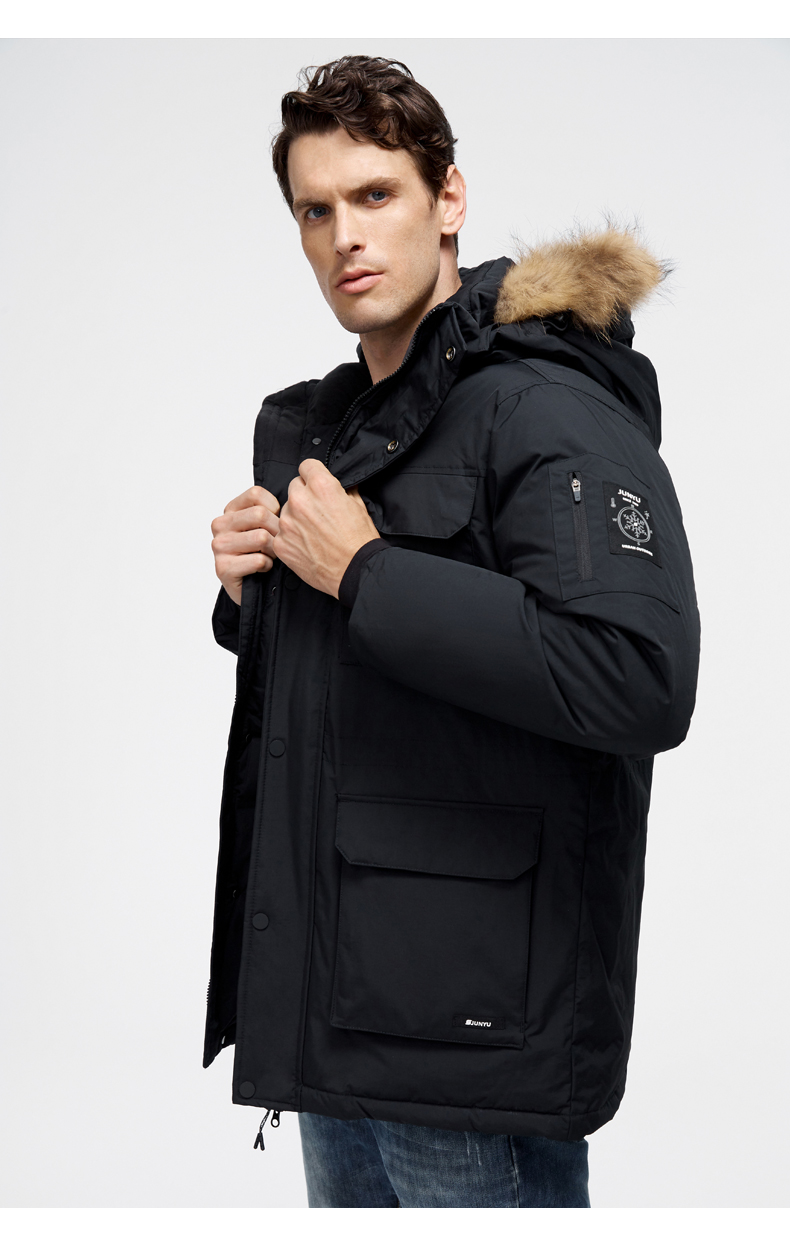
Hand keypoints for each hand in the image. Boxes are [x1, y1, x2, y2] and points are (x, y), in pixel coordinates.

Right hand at [211, 486, 280, 605]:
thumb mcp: (267, 526)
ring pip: (261, 537)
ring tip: (271, 556)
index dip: (275, 509)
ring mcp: (219, 546)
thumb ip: (272, 509)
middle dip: (278, 532)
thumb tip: (296, 494)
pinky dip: (267, 566)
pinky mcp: (223, 568)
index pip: (256, 494)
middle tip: (279, 544)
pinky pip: (258, 560)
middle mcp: (220, 525)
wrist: (254, 588)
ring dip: (274, 551)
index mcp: (230, 510)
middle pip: (260, 514)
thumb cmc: (264, 553)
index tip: (276, 524)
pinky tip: (264, 569)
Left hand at [272, 459, 379, 596]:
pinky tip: (307, 545)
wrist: (356, 572)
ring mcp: (288, 523)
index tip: (316, 484)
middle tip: (318, 512)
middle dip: (305, 496)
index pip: (306, 466)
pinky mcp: (281, 543)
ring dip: (296, 517)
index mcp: (321, 487)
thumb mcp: (358, 505)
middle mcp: (301, 501)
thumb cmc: (359, 542)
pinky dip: (291, 537)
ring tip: (314, 532)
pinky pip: (281, 532)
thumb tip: (337, 483)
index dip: (314, 475)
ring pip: (286, 510)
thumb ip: (342, 489)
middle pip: (294, 487)